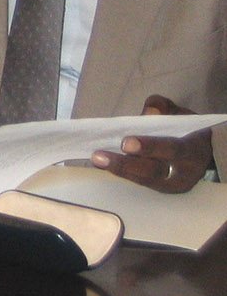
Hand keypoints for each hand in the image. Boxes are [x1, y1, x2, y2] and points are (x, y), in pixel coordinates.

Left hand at [90, 94, 214, 192]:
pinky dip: (122, 172)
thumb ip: (164, 107)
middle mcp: (186, 172)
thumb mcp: (180, 113)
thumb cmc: (186, 129)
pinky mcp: (162, 188)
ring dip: (118, 170)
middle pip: (155, 170)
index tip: (125, 143)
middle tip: (99, 156)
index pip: (172, 149)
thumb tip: (149, 112)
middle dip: (125, 164)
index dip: (149, 147)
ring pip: (145, 179)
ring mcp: (174, 183)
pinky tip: (102, 164)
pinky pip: (140, 181)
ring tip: (96, 160)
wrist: (201, 151)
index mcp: (194, 149)